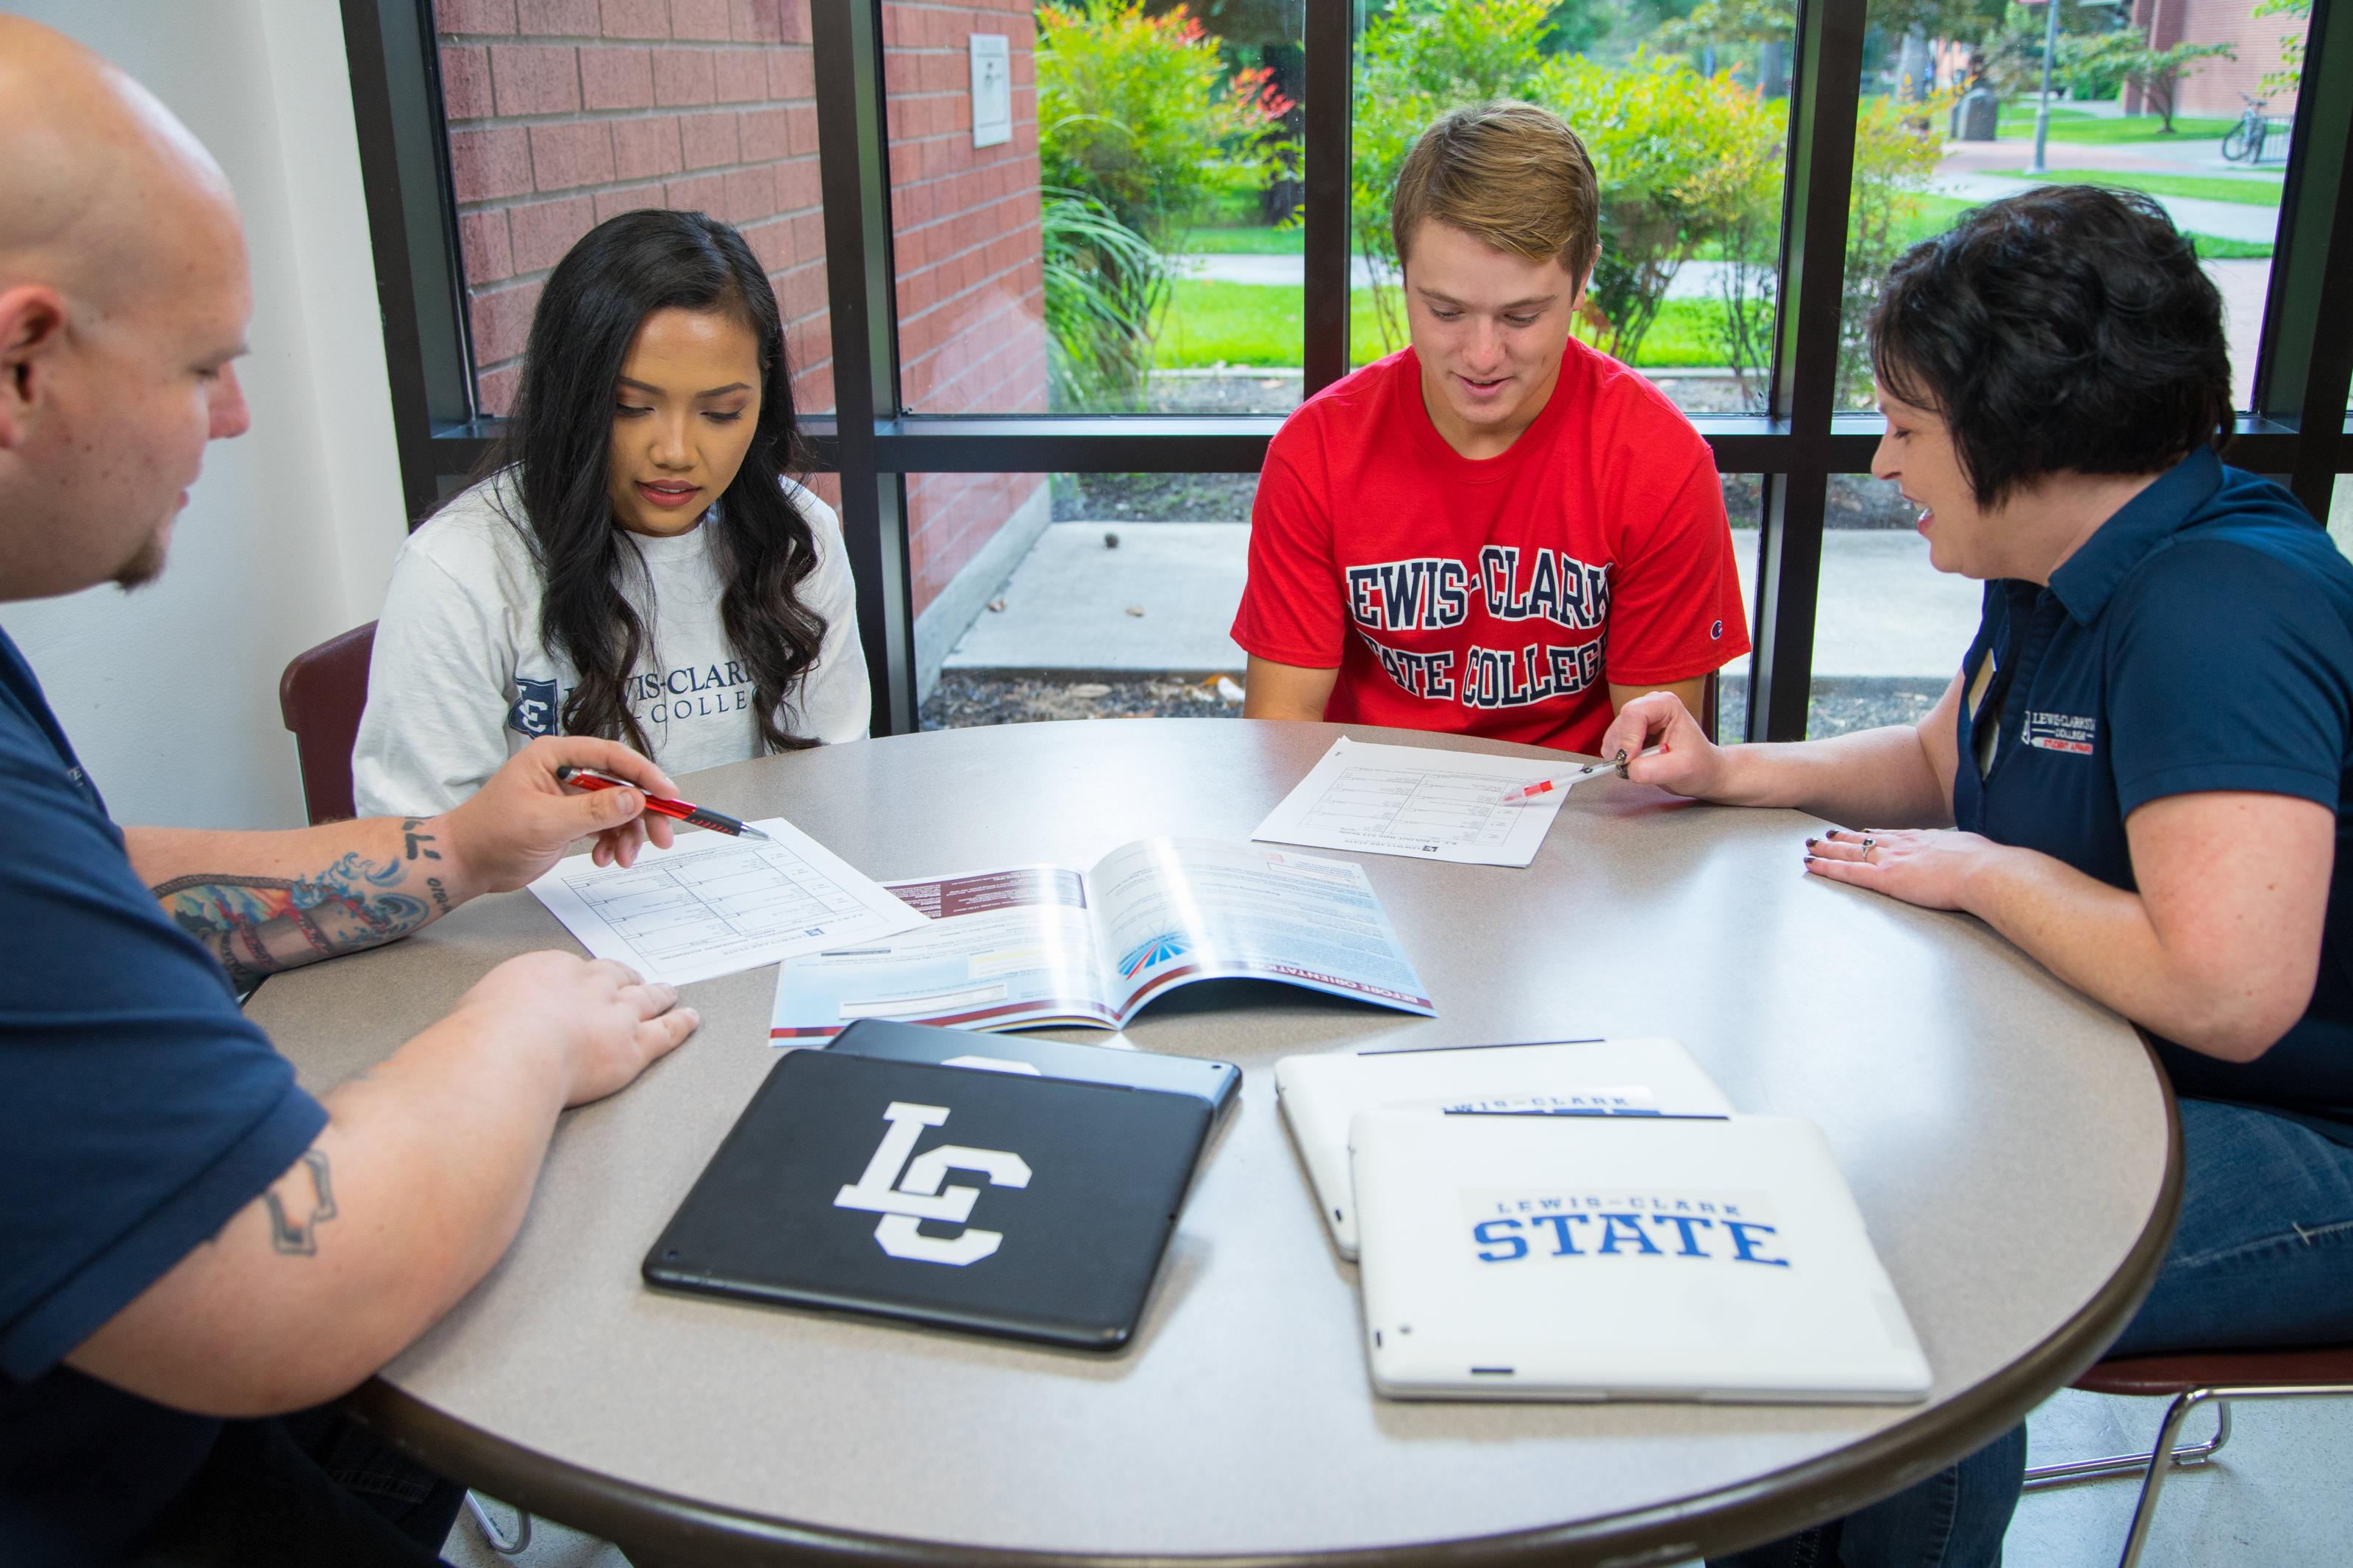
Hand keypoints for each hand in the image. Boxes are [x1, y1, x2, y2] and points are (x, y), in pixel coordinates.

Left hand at [441, 737, 680, 893]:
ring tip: (623, 858)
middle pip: (622, 783)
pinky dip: (613, 843)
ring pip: (619, 808)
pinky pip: (607, 826)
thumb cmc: (490, 835)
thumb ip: (592, 811)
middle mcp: (566, 771)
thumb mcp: (544, 823)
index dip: (644, 774)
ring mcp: (571, 796)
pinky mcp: (572, 819)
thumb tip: (634, 798)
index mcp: (555, 755)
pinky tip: (604, 858)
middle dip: (644, 811)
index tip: (668, 795)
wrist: (466, 864)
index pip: (611, 756)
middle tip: (663, 837)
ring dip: (628, 834)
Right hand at [456, 950, 698, 1105]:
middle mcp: (588, 988)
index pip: (575, 972)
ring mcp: (616, 1014)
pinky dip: (681, 1025)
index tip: (587, 983)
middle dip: (627, 979)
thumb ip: (489, 1013)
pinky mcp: (633, 1045)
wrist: (511, 1048)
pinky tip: (689, 1019)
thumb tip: (479, 1026)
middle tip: (636, 979)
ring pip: (646, 1000)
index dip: (585, 980)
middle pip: (616, 977)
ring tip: (669, 992)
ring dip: (659, 995)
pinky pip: (666, 1032)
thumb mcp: (477, 1010)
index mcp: (549, 972)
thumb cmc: (484, 1035)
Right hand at [1599, 690, 1726, 797]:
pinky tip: (1639, 763)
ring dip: (1622, 757)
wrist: (1701, 771)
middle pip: (1620, 724)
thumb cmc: (1699, 765)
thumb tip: (1630, 769)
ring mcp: (1636, 720)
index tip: (1630, 760)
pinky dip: (1619, 760)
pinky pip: (1610, 747)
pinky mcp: (1627, 734)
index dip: (1628, 737)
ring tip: (1647, 765)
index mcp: (1666, 704)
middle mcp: (1648, 706)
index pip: (1634, 713)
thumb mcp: (1683, 769)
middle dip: (1625, 750)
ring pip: (1612, 737)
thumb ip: (1656, 769)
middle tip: (1642, 767)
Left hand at [1801, 826, 2007, 911]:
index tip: (1862, 832)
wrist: (1987, 872)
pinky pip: (1849, 872)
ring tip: (1811, 846)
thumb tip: (1974, 859)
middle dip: (1843, 837)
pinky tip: (1812, 865)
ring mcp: (1893, 859)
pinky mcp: (1886, 878)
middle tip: (1825, 833)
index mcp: (1926, 839)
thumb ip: (1965, 855)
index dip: (1874, 835)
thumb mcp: (1975, 852)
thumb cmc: (1989, 867)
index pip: (1893, 835)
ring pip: (1851, 851)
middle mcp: (1905, 844)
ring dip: (1828, 849)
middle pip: (1866, 838)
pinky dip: (1827, 868)